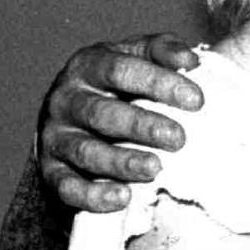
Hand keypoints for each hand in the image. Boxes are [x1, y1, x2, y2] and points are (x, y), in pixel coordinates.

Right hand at [40, 35, 202, 212]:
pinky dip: (94, 195)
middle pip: (102, 113)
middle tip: (178, 138)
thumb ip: (161, 51)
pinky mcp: (52, 172)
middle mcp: (67, 100)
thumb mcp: (136, 57)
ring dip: (121, 162)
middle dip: (141, 126)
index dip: (158, 83)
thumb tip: (190, 61)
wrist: (72, 119)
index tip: (197, 100)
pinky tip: (123, 198)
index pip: (121, 70)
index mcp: (89, 67)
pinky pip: (68, 186)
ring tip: (154, 168)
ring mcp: (56, 137)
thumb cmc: (117, 85)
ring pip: (86, 151)